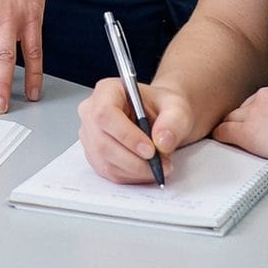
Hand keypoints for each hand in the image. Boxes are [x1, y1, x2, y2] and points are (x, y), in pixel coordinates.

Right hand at [79, 77, 194, 182]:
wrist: (161, 118)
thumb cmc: (162, 107)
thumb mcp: (176, 107)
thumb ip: (173, 121)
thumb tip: (162, 142)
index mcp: (107, 91)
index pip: (105, 114)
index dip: (126, 135)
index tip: (151, 150)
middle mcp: (91, 111)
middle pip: (103, 142)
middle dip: (135, 160)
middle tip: (161, 163)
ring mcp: (90, 135)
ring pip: (105, 161)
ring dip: (135, 171)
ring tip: (159, 166)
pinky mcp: (94, 154)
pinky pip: (108, 172)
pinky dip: (131, 176)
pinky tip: (146, 169)